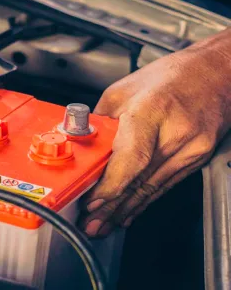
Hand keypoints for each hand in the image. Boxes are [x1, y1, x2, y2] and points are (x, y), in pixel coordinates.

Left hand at [80, 28, 230, 236]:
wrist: (215, 74)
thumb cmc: (170, 77)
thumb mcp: (122, 92)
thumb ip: (101, 124)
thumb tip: (82, 149)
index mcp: (153, 110)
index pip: (132, 157)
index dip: (111, 185)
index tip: (93, 201)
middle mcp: (176, 133)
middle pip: (140, 179)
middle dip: (112, 206)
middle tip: (90, 224)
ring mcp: (191, 148)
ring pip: (152, 188)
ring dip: (126, 210)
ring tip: (104, 225)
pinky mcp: (197, 158)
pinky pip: (165, 185)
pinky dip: (144, 200)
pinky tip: (128, 213)